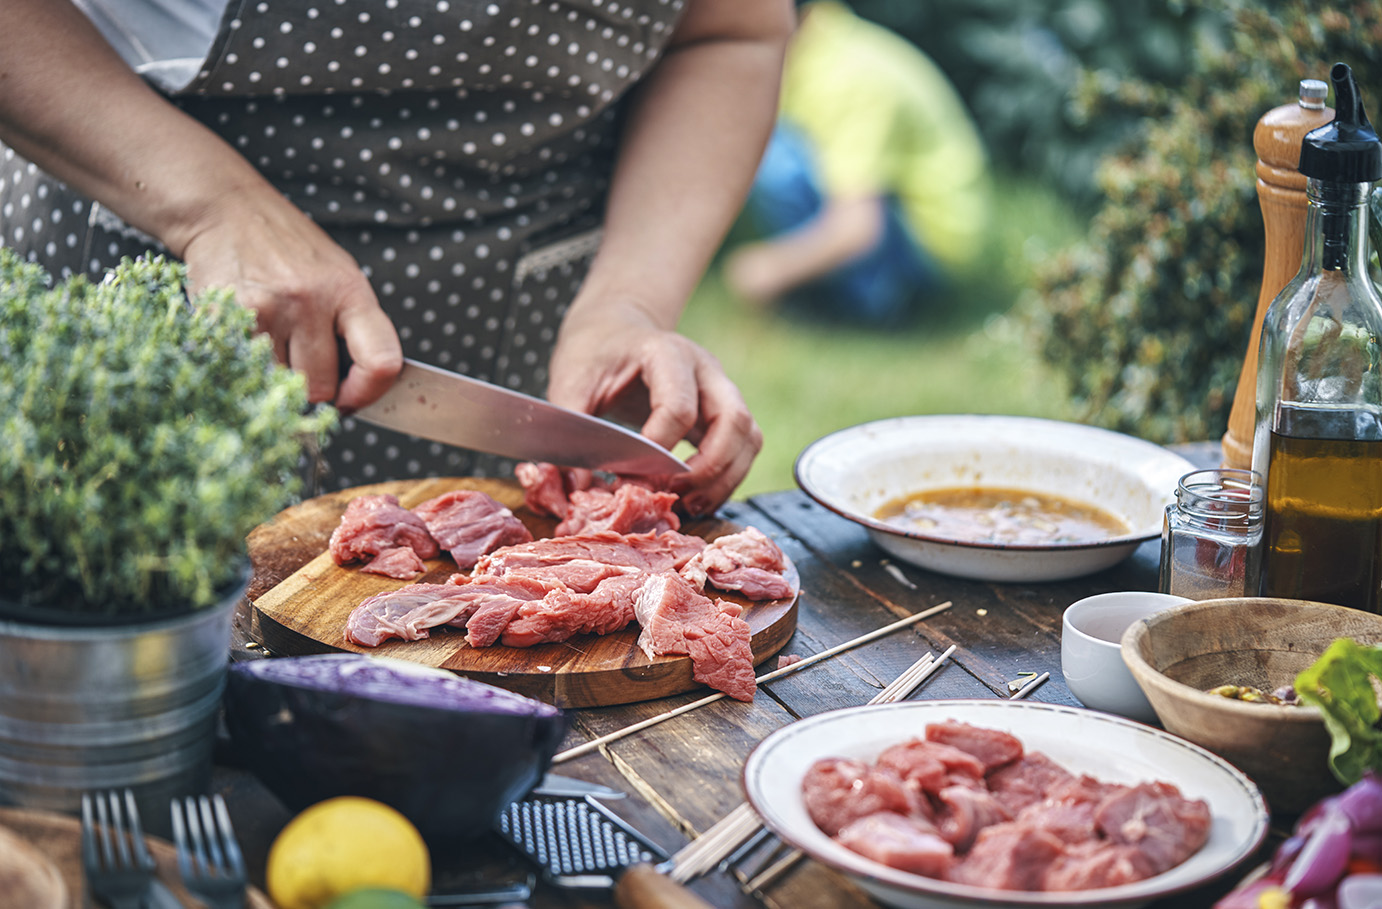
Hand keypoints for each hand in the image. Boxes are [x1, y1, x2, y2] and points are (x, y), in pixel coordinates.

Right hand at [178, 185, 401, 411]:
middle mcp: (311, 301)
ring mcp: (268, 309)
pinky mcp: (228, 316)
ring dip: (277, 376)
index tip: (352, 398)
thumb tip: (355, 390)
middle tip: (301, 362)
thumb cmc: (290, 249)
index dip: (368, 392)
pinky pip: (245, 369)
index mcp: (350, 291)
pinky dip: (246, 363)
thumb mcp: (339, 276)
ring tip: (273, 339)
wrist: (227, 210)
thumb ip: (352, 328)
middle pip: (321, 387)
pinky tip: (248, 334)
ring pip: (281, 384)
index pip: (381, 361)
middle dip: (313, 387)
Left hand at [548, 305, 761, 514]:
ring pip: (748, 437)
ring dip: (724, 478)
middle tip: (673, 495)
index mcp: (665, 352)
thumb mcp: (570, 384)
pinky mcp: (724, 411)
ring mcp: (720, 388)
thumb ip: (573, 433)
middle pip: (733, 420)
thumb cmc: (594, 356)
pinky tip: (698, 498)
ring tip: (690, 505)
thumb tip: (577, 486)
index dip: (658, 451)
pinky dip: (727, 478)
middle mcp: (704, 368)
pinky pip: (745, 447)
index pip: (678, 408)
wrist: (615, 332)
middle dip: (708, 469)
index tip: (630, 477)